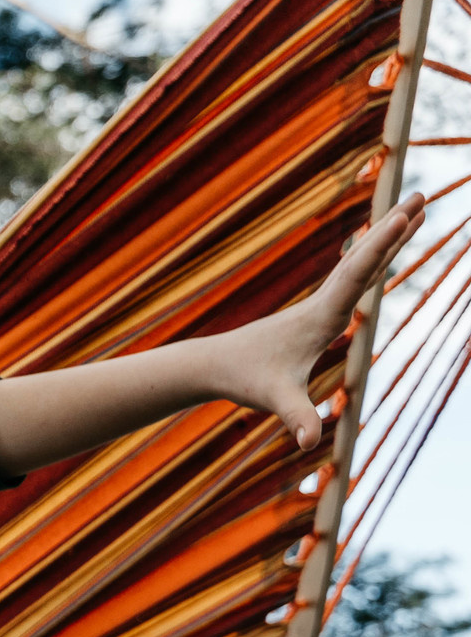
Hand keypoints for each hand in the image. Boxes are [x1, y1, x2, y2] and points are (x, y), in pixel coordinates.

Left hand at [211, 192, 425, 449]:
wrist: (214, 365)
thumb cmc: (245, 380)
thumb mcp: (276, 400)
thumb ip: (296, 418)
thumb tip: (308, 442)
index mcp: (321, 316)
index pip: (357, 274)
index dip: (383, 245)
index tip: (405, 214)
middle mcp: (322, 304)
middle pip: (365, 258)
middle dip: (395, 227)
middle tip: (423, 193)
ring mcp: (319, 306)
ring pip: (359, 265)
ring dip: (387, 238)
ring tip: (412, 211)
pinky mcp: (316, 314)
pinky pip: (351, 278)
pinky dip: (371, 260)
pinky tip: (381, 253)